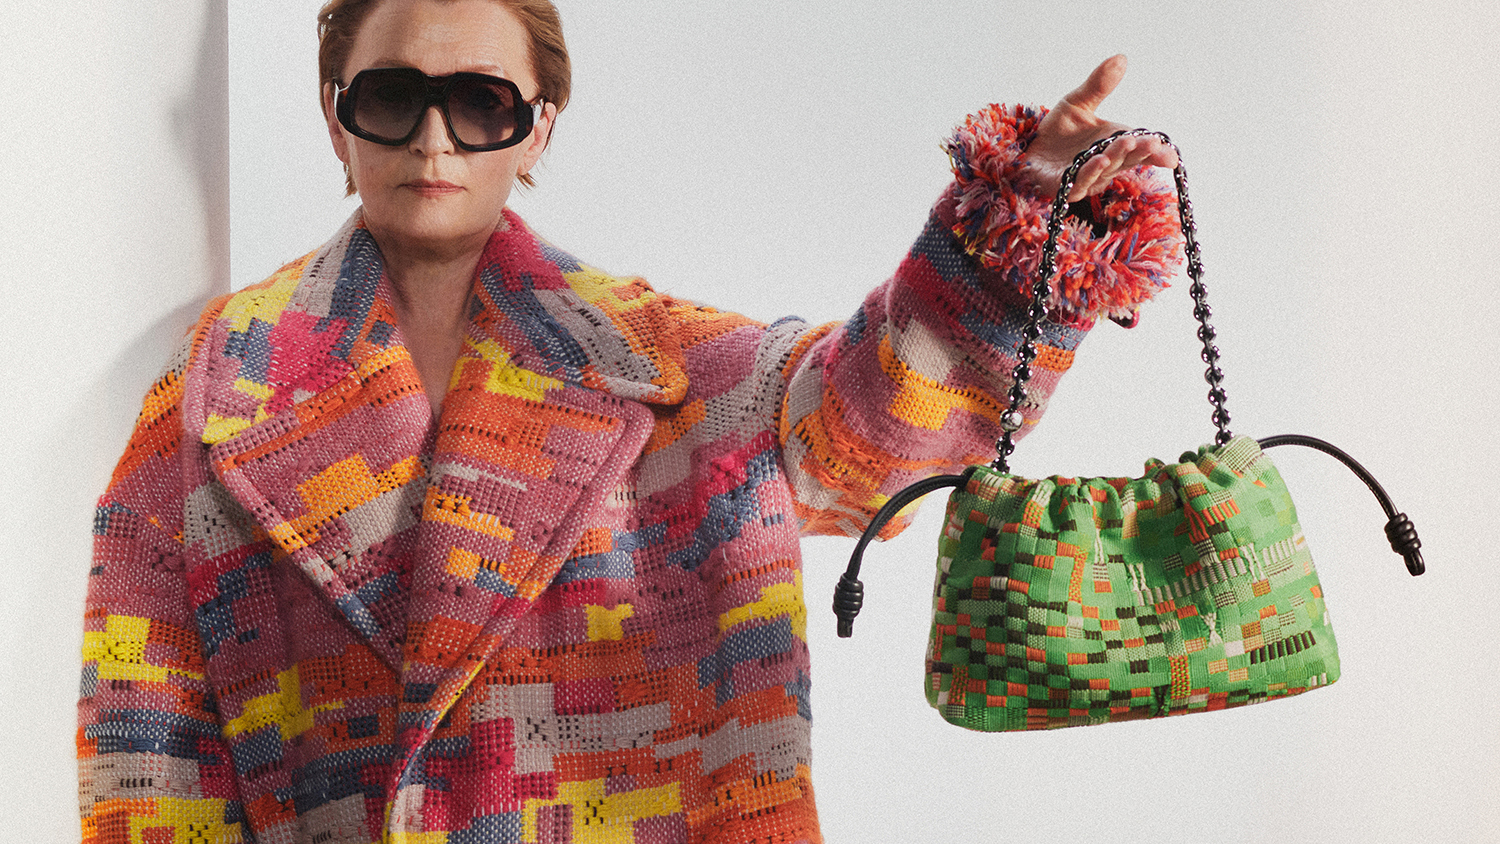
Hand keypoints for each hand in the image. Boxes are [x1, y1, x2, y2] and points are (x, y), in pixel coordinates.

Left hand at [1024, 55, 1178, 201]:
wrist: (1027, 149)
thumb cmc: (1058, 130)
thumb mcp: (1078, 102)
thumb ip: (1098, 85)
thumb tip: (1121, 58)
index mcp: (1114, 143)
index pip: (1140, 148)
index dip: (1156, 152)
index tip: (1170, 153)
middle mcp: (1106, 163)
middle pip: (1128, 159)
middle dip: (1141, 151)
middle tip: (1152, 142)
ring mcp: (1088, 177)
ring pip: (1108, 169)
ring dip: (1118, 156)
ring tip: (1128, 141)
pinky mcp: (1066, 187)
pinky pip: (1081, 181)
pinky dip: (1092, 171)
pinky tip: (1100, 160)